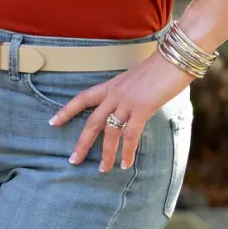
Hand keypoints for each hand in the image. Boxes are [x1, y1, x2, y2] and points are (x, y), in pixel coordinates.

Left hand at [49, 53, 192, 171]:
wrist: (174, 58)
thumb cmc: (160, 68)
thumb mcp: (136, 80)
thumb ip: (128, 93)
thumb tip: (129, 107)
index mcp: (110, 86)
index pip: (82, 98)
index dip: (66, 110)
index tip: (53, 122)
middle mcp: (114, 95)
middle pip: (92, 122)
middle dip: (82, 143)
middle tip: (73, 160)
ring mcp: (126, 102)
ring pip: (109, 132)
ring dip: (106, 154)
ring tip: (103, 170)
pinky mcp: (142, 108)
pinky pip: (130, 135)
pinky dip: (127, 151)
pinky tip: (126, 164)